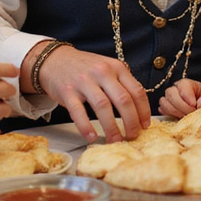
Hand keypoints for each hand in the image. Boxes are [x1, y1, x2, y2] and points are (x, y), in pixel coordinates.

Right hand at [37, 46, 151, 142]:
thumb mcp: (107, 68)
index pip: (136, 91)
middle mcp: (102, 72)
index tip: (145, 125)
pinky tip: (92, 137)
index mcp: (116, 67)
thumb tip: (138, 109)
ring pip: (103, 107)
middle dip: (131, 122)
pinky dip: (86, 127)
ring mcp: (84, 81)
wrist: (55, 60)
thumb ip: (121, 83)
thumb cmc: (85, 68)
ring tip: (115, 140)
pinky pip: (78, 112)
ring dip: (112, 128)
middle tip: (132, 136)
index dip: (143, 111)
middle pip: (123, 100)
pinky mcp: (67, 91)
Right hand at [159, 79, 200, 117]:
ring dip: (175, 112)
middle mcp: (174, 89)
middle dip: (182, 107)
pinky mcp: (165, 108)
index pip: (183, 88)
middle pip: (171, 95)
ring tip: (185, 117)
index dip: (188, 98)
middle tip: (191, 114)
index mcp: (185, 83)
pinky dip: (169, 116)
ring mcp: (168, 98)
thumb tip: (200, 105)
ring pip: (164, 103)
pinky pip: (162, 111)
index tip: (194, 106)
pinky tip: (178, 118)